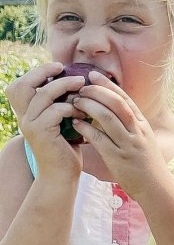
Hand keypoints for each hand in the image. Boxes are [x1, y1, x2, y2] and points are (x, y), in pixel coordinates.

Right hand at [5, 62, 85, 177]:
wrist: (62, 176)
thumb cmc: (66, 150)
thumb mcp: (62, 124)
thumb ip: (61, 106)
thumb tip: (76, 84)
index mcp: (26, 114)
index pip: (20, 86)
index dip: (36, 73)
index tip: (58, 68)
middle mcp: (23, 118)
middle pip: (23, 85)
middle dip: (44, 72)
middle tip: (65, 69)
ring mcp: (30, 125)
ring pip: (43, 95)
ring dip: (64, 87)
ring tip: (82, 85)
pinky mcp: (41, 133)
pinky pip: (55, 111)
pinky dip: (71, 107)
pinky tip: (82, 113)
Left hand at [70, 71, 168, 198]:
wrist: (157, 188)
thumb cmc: (147, 165)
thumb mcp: (144, 140)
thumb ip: (131, 126)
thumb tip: (114, 111)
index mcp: (143, 125)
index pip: (125, 99)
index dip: (108, 85)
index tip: (93, 75)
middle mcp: (138, 132)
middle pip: (116, 103)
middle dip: (96, 92)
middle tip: (80, 87)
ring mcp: (129, 144)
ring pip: (108, 117)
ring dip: (89, 106)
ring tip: (75, 102)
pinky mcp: (119, 158)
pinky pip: (100, 139)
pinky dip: (87, 129)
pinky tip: (76, 124)